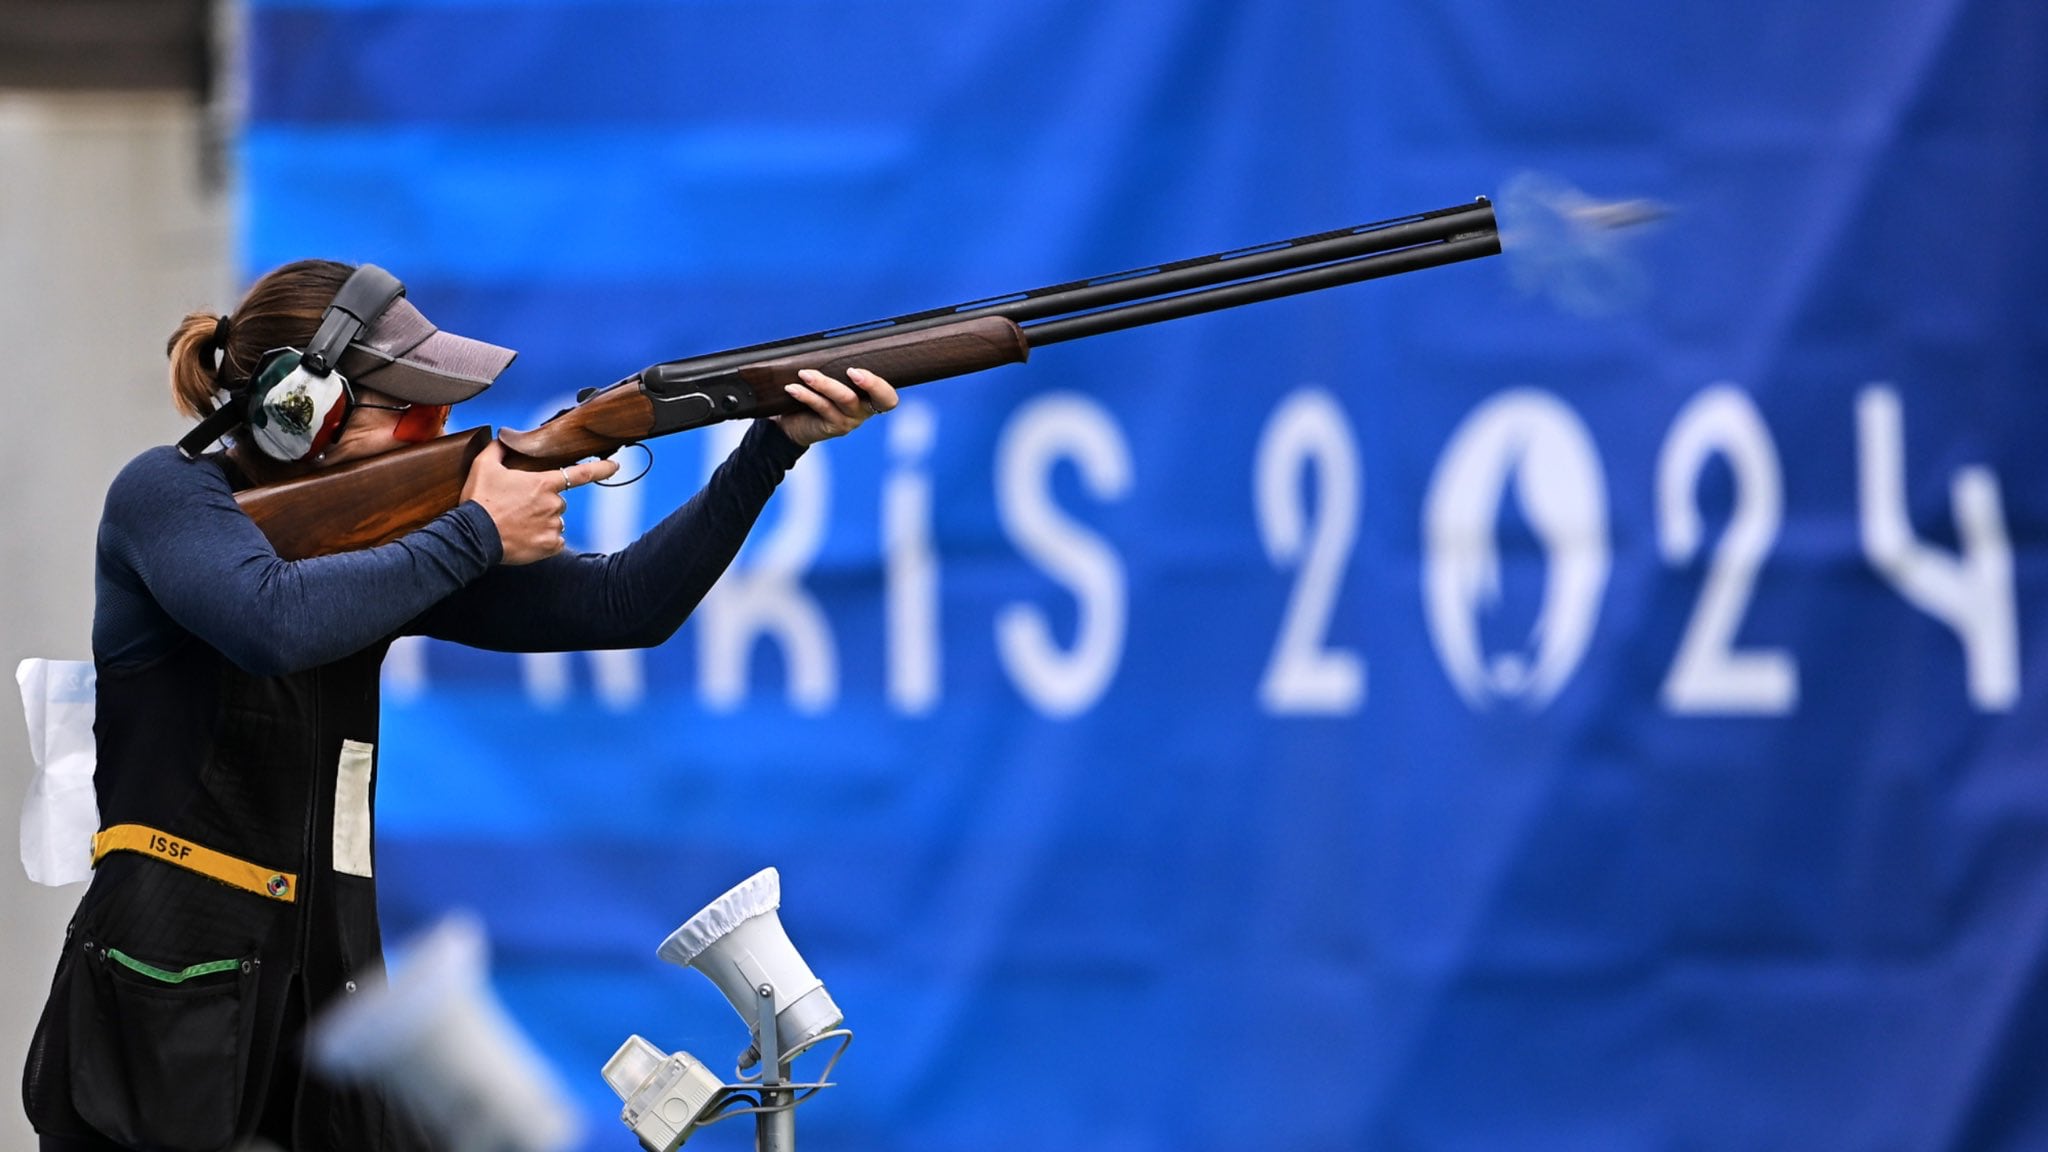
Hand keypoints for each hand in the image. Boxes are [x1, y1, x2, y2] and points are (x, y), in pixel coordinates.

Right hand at [460, 441, 620, 564]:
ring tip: (518, 524)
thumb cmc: (479, 501)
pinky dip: (543, 540)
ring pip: (556, 521)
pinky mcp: (550, 545)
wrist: (473, 535)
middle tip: (519, 508)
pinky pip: (554, 541)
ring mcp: (554, 526)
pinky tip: (525, 538)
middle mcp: (554, 504)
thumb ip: (498, 449)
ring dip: (542, 522)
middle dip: (543, 503)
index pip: (581, 474)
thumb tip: (503, 439)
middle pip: (558, 501)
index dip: (601, 468)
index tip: (615, 465)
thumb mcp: (484, 466)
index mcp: (543, 483)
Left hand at [772, 367, 898, 446]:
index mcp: (870, 396)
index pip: (889, 395)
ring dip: (825, 383)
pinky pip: (822, 407)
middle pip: (880, 399)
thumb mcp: (829, 378)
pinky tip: (793, 388)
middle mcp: (865, 410)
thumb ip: (834, 367)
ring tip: (804, 374)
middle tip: (851, 370)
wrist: (793, 422)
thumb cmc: (815, 394)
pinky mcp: (833, 427)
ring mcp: (850, 420)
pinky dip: (806, 395)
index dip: (880, 384)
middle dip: (870, 383)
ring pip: (845, 399)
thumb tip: (825, 344)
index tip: (857, 370)